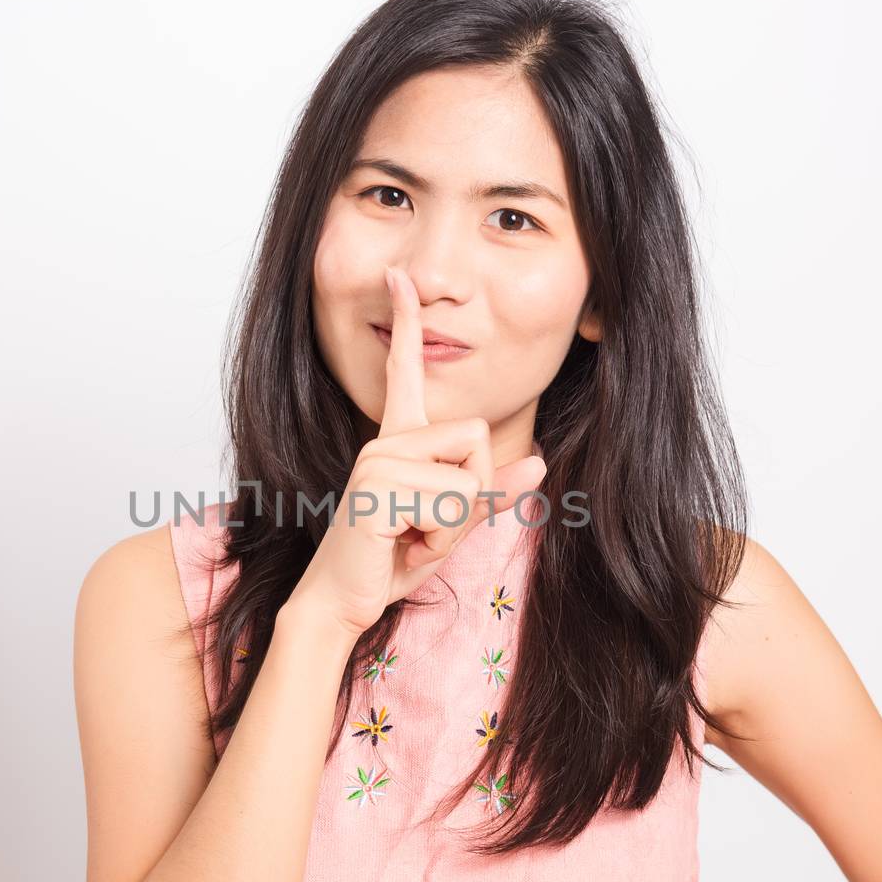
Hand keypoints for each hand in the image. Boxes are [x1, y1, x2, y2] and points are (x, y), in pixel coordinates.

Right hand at [289, 265, 546, 639]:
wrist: (342, 602)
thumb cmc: (391, 560)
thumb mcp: (452, 526)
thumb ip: (490, 494)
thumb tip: (539, 463)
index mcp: (398, 439)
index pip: (406, 373)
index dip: (409, 325)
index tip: (398, 279)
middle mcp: (386, 440)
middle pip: (477, 435)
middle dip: (473, 491)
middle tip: (428, 525)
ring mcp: (379, 461)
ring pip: (469, 477)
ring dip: (455, 524)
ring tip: (413, 537)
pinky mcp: (378, 489)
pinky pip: (451, 505)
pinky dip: (441, 539)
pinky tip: (402, 546)